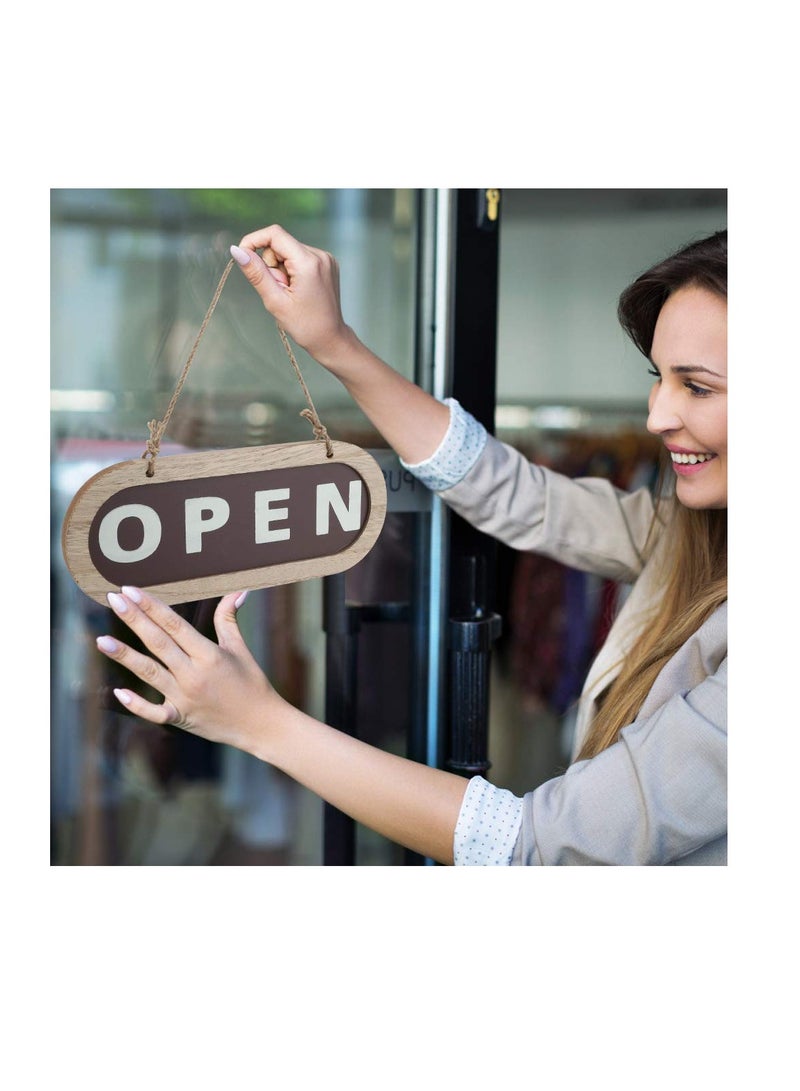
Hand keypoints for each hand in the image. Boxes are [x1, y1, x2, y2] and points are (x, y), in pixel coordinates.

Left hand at [96, 587, 277, 755]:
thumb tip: (238, 591)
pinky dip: (136, 704)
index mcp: (209, 654)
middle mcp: (194, 674)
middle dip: (135, 619)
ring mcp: (185, 697)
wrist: (261, 724)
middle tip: (113, 599)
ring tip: (102, 641)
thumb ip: (229, 619)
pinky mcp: (181, 717)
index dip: (152, 606)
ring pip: (149, 673)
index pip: (175, 624)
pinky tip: (118, 691)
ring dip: (125, 656)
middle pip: (158, 643)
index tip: (131, 590)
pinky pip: (154, 712)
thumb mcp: (240, 649)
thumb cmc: (252, 683)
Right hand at [230, 224, 352, 363]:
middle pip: (281, 244)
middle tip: (279, 290)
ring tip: (291, 292)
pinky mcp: (326, 263)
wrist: (330, 339)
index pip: (274, 234)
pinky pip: (299, 257)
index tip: (244, 257)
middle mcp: (320, 255)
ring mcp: (326, 258)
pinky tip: (299, 289)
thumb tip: (237, 250)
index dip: (254, 241)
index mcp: (308, 263)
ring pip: (289, 251)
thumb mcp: (275, 301)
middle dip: (272, 264)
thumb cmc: (305, 326)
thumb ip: (256, 273)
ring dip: (282, 269)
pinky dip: (293, 270)